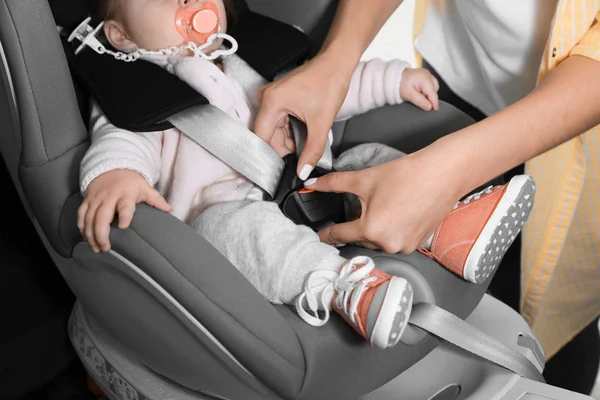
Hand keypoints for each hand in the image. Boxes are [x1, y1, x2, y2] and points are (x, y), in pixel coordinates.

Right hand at [77, 169, 171, 252]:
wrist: (111, 166)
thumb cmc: (131, 182)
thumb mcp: (145, 187)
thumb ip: (156, 199)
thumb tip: (169, 209)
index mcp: (126, 194)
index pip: (125, 206)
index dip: (124, 216)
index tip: (123, 226)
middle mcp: (109, 197)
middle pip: (101, 217)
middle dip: (101, 234)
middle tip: (106, 248)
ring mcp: (96, 199)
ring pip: (89, 218)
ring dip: (90, 235)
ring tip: (96, 248)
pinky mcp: (87, 200)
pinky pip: (81, 215)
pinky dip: (82, 228)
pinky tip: (86, 239)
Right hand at [254, 53, 352, 179]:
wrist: (336, 63)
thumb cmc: (329, 83)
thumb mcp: (322, 123)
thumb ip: (312, 151)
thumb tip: (302, 172)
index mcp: (272, 103)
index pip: (261, 139)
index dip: (268, 157)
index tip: (277, 172)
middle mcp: (266, 99)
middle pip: (267, 136)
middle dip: (283, 150)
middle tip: (300, 160)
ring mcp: (271, 99)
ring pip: (274, 131)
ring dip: (289, 141)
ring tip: (307, 140)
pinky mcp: (278, 100)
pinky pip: (279, 123)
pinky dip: (291, 132)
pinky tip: (304, 133)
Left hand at [304, 150, 463, 252]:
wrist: (443, 173)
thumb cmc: (409, 175)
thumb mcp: (364, 178)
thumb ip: (334, 183)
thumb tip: (314, 183)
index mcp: (371, 229)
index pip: (339, 235)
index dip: (325, 234)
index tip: (319, 236)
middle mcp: (387, 243)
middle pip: (359, 238)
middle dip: (355, 226)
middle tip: (359, 210)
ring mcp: (404, 246)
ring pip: (377, 241)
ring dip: (373, 230)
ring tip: (382, 208)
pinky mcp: (417, 244)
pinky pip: (394, 241)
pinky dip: (390, 231)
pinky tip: (395, 214)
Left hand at [400, 69, 439, 110]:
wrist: (394, 78)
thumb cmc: (399, 85)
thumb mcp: (409, 95)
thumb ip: (420, 101)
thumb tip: (430, 107)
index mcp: (424, 78)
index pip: (433, 93)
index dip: (434, 103)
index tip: (435, 110)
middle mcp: (427, 75)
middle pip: (434, 91)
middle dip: (429, 97)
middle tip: (418, 100)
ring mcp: (427, 74)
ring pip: (433, 88)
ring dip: (428, 94)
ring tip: (417, 95)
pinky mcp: (425, 76)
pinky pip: (430, 85)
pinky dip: (427, 90)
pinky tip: (419, 91)